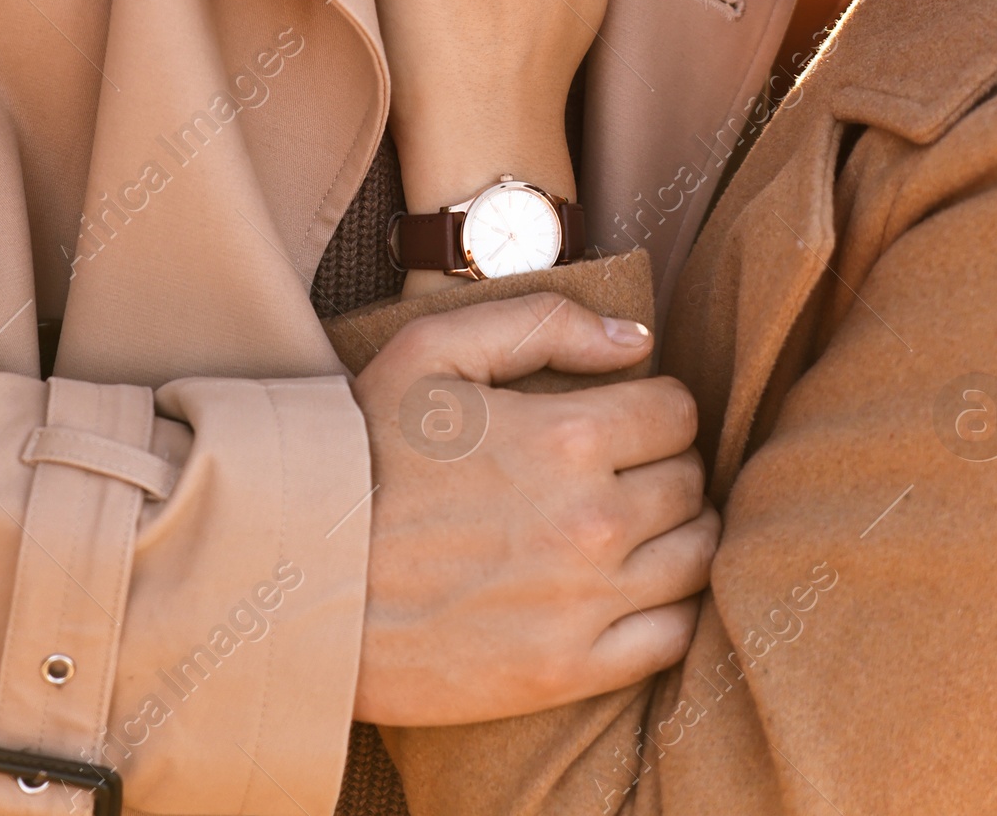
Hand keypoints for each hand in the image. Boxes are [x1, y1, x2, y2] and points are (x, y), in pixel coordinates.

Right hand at [351, 294, 716, 724]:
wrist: (298, 582)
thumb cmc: (364, 453)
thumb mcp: (434, 351)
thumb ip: (545, 324)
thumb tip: (638, 340)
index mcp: (569, 435)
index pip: (677, 412)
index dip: (654, 408)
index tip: (625, 420)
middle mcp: (592, 519)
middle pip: (691, 482)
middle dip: (665, 467)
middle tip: (623, 472)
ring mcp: (584, 603)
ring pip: (697, 555)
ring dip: (677, 533)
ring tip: (633, 528)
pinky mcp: (567, 671)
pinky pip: (673, 635)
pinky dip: (672, 608)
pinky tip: (634, 589)